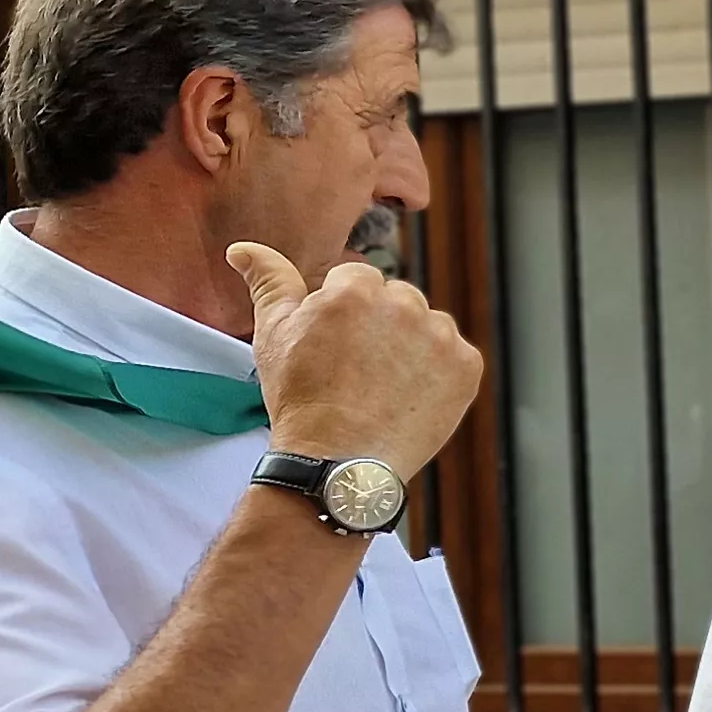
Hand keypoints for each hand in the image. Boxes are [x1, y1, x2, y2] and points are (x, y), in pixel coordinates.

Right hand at [231, 242, 480, 472]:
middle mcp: (405, 304)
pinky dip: (438, 372)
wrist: (338, 461)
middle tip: (356, 368)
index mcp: (356, 288)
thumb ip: (270, 282)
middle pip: (396, 298)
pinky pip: (455, 355)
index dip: (342, 312)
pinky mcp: (467, 366)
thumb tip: (245, 250)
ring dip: (411, 345)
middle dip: (379, 323)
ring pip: (427, 325)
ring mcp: (441, 336)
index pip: (356, 278)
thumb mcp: (274, 334)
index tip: (334, 345)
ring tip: (382, 384)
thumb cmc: (301, 398)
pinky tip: (409, 395)